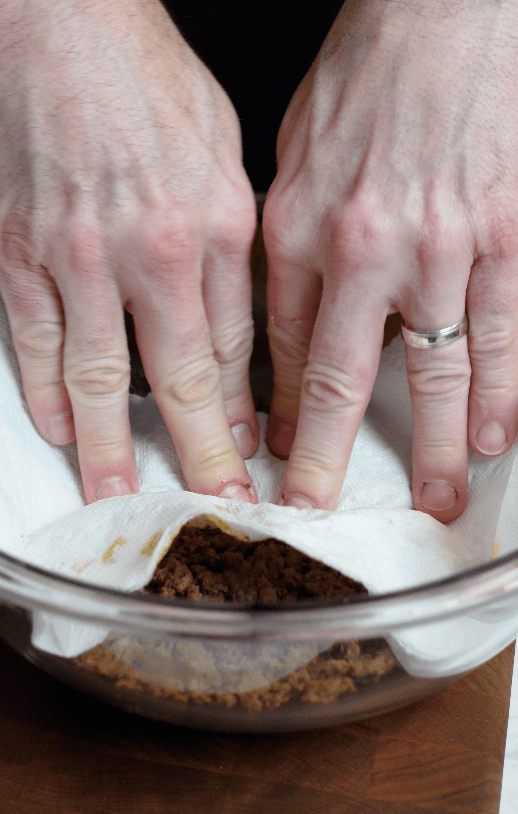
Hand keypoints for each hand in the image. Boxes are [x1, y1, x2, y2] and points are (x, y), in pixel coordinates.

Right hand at [0, 0, 258, 502]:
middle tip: (213, 506)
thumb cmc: (146, 79)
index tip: (253, 455)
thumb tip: (238, 321)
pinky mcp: (17, 251)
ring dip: (111, 449)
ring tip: (120, 496)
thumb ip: (231, 246)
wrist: (58, 22)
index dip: (244, 413)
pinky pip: (31, 343)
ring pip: (97, 379)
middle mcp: (147, 253)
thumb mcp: (223, 156)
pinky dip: (45, 394)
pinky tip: (60, 430)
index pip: (235, 351)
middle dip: (199, 456)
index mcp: (209, 229)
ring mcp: (76, 257)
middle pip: (177, 382)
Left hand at [263, 0, 517, 521]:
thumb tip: (289, 313)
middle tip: (324, 509)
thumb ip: (291, 242)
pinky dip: (506, 391)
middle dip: (330, 457)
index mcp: (303, 230)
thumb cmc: (367, 79)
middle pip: (344, 379)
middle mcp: (368, 251)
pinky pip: (509, 334)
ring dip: (439, 445)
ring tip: (441, 495)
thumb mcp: (294, 156)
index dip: (278, 410)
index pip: (281, 346)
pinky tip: (504, 432)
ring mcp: (445, 249)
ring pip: (439, 374)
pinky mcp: (509, 237)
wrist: (446, 14)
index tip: (276, 454)